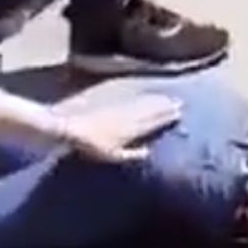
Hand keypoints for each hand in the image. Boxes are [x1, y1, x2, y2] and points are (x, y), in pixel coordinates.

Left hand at [59, 93, 181, 161]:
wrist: (68, 125)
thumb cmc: (89, 145)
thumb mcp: (113, 155)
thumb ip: (133, 154)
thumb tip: (149, 152)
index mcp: (133, 128)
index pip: (154, 121)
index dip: (167, 117)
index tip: (179, 112)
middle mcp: (130, 114)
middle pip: (152, 109)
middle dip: (166, 106)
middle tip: (179, 103)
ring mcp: (120, 106)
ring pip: (143, 101)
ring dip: (156, 99)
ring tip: (166, 98)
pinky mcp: (109, 99)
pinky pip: (130, 96)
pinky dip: (140, 95)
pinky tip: (142, 92)